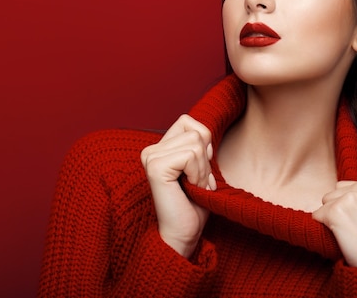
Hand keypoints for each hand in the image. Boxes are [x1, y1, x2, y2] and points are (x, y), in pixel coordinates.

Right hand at [140, 114, 216, 257]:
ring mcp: (150, 157)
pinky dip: (198, 174)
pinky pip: (190, 155)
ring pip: (196, 143)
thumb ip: (201, 147)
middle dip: (206, 160)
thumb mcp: (202, 168)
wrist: (183, 233)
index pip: (189, 122)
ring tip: (194, 187)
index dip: (204, 145)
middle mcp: (151, 150)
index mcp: (160, 148)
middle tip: (197, 183)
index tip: (198, 171)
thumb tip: (204, 134)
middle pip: (197, 132)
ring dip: (203, 170)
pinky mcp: (155, 167)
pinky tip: (189, 189)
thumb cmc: (194, 204)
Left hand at [312, 180, 356, 267]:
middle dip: (338, 211)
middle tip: (355, 228)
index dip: (346, 207)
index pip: (343, 188)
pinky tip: (342, 236)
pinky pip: (316, 215)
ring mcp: (349, 198)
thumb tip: (337, 195)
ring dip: (331, 219)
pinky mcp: (335, 211)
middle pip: (332, 194)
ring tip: (350, 232)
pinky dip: (324, 227)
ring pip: (324, 204)